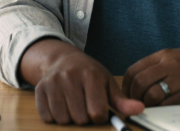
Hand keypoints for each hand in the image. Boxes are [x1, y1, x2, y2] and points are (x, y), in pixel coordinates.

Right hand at [29, 43, 143, 124]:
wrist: (61, 59)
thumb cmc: (88, 72)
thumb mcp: (106, 82)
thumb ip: (121, 100)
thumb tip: (140, 109)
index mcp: (90, 76)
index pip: (97, 113)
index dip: (99, 116)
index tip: (98, 109)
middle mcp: (70, 78)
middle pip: (80, 118)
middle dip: (84, 117)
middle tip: (84, 106)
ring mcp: (52, 84)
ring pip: (63, 119)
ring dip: (69, 118)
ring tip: (73, 105)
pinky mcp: (39, 90)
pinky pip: (48, 117)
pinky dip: (55, 116)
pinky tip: (60, 104)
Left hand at [123, 47, 179, 106]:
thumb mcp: (176, 56)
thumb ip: (157, 66)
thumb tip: (137, 82)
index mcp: (164, 55)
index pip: (134, 70)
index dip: (126, 85)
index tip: (127, 93)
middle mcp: (170, 65)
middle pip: (139, 83)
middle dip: (133, 96)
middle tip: (135, 103)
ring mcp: (179, 80)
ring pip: (151, 95)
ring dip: (146, 104)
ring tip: (148, 107)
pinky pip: (166, 106)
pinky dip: (159, 110)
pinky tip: (161, 109)